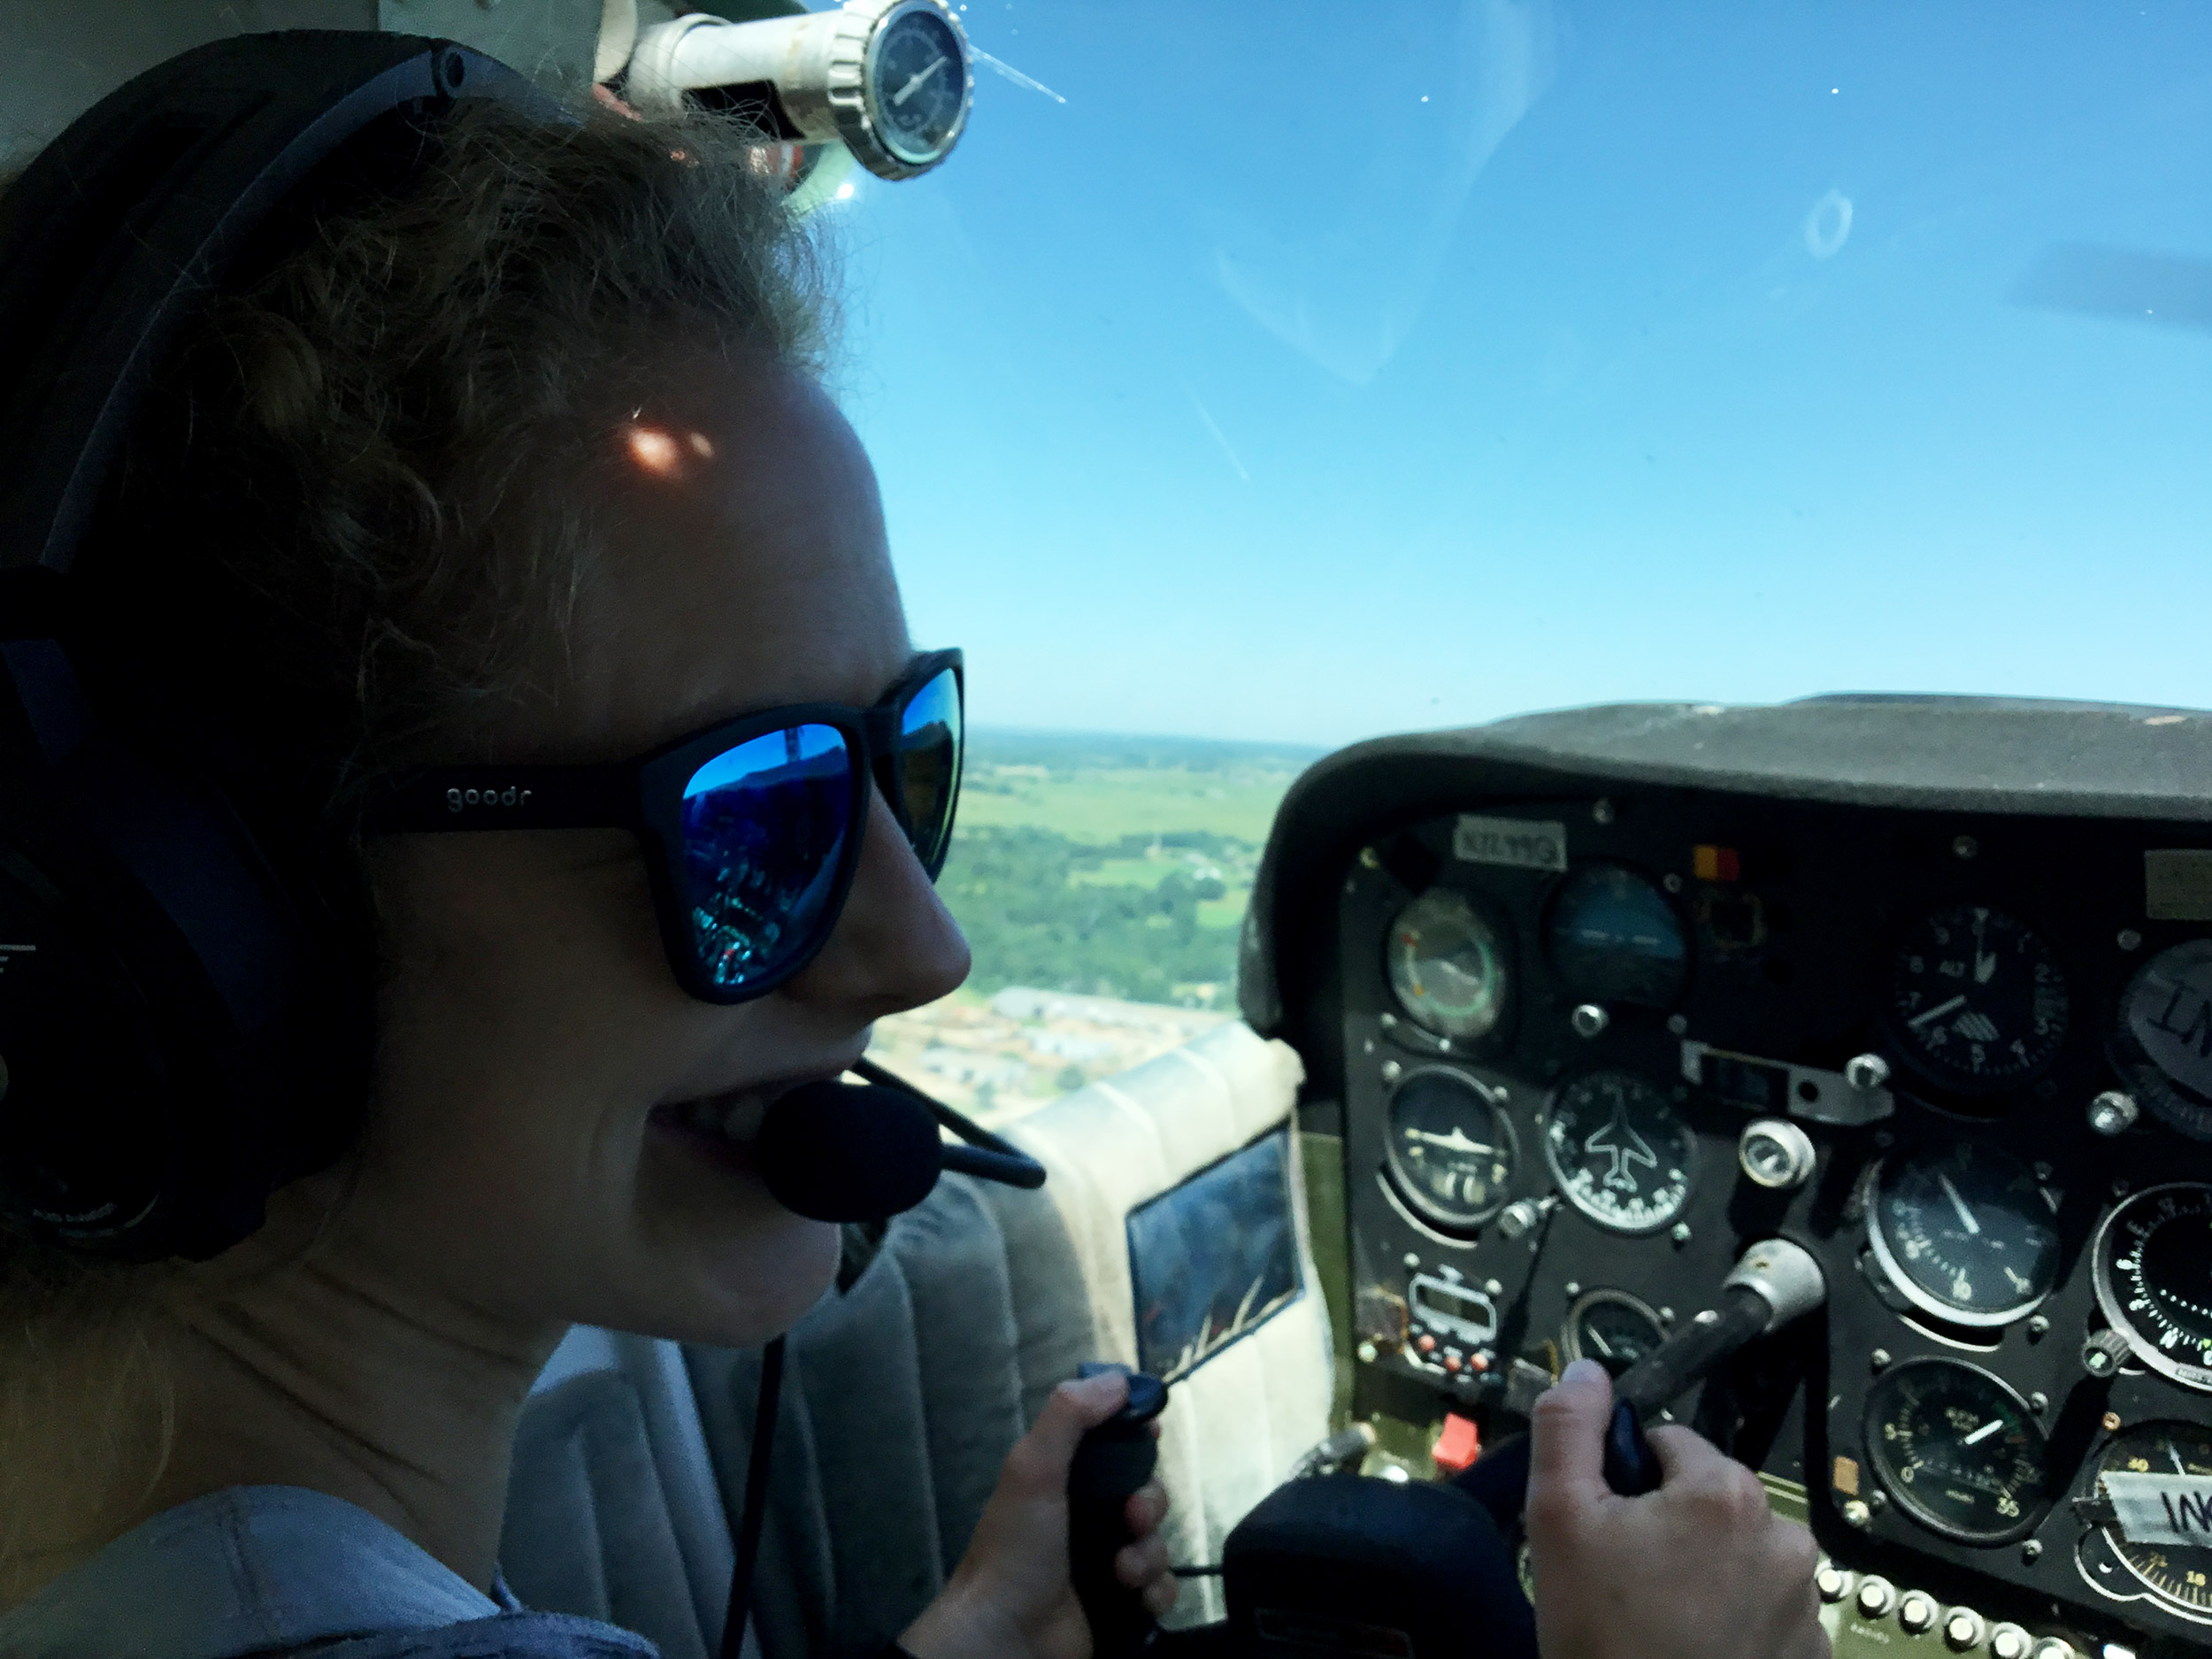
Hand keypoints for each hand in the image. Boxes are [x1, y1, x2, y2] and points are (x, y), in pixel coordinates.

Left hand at [900, 1370, 1176, 1658]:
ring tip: (1123, 1572)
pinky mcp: (1123, 1605)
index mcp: (1063, 1479)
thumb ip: (1069, 1417)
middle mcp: (1087, 1517)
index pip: (1114, 1445)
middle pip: (1146, 1493)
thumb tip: (1119, 1379)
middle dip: (1149, 1503)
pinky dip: (1157, 1591)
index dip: (1137, 1437)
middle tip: (1131, 1517)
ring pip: (1158, 1541)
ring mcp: (1106, 1561)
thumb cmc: (1015, 1549)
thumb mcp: (1032, 1470)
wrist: (1008, 1637)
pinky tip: (1137, 1598)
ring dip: (1151, 1553)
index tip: (1150, 1434)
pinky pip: (1163, 1587)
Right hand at [1525, 1360, 1827, 1658]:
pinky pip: (1768, 1610)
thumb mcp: (1558, 1520)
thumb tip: (1587, 1371)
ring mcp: (1807, 1602)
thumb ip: (1568, 1429)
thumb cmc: (1601, 1633)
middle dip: (1669, 1525)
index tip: (1607, 1531)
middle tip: (1625, 1579)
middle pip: (1709, 1499)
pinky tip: (1695, 1647)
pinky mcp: (1813, 1655)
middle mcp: (1784, 1537)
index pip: (1669, 1444)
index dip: (1627, 1482)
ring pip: (1740, 1554)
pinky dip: (1736, 1620)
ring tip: (1660, 1621)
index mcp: (1725, 1492)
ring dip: (1706, 1571)